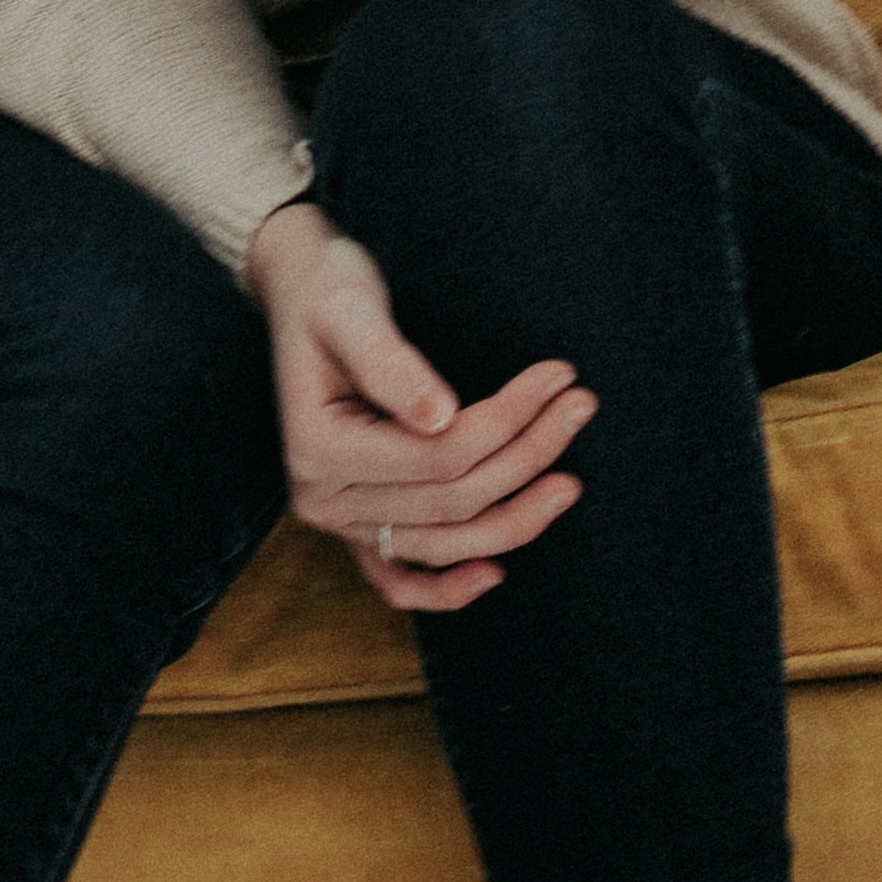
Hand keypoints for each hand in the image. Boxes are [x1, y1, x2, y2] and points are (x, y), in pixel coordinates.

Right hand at [245, 198, 593, 613]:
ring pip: (441, 543)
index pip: (438, 453)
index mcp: (316, 447)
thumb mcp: (351, 308)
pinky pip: (399, 580)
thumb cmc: (327, 292)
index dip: (508, 421)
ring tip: (570, 483)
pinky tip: (495, 574)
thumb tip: (440, 416)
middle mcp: (322, 498)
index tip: (558, 376)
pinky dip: (446, 589)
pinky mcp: (356, 525)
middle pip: (451, 498)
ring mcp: (338, 520)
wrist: (300, 294)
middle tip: (580, 406)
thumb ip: (389, 362)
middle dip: (526, 455)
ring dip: (513, 520)